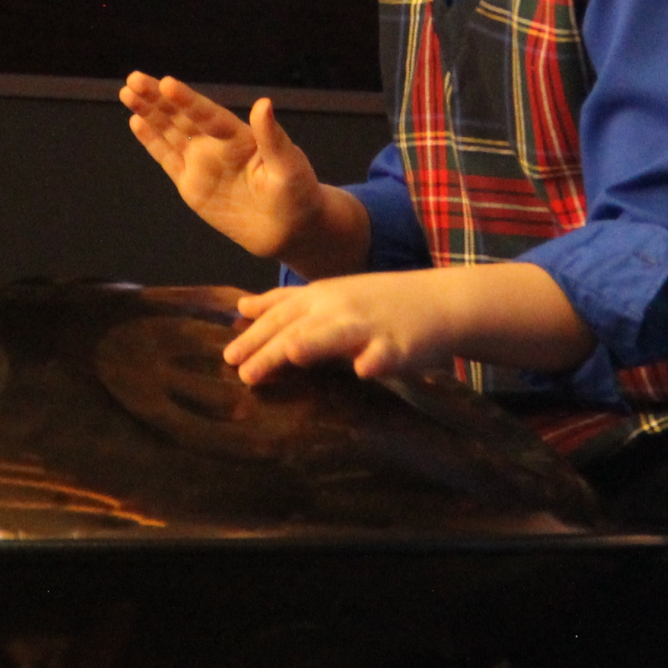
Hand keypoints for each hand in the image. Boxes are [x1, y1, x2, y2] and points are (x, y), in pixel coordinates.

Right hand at [120, 73, 362, 270]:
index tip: (167, 83)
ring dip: (149, 113)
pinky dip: (152, 140)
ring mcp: (202, 162)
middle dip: (157, 98)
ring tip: (127, 92)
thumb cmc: (298, 193)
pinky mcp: (191, 184)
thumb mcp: (289, 165)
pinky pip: (167, 158)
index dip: (187, 100)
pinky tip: (136, 121)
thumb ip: (272, 137)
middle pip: (182, 117)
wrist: (289, 228)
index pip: (208, 114)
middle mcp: (217, 144)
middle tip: (133, 79)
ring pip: (170, 132)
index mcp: (240, 136)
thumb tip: (264, 103)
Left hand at [222, 264, 597, 384]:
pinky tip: (364, 371)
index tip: (227, 357)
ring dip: (315, 343)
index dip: (254, 334)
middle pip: (300, 326)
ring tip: (292, 354)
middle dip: (271, 347)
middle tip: (243, 372)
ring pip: (338, 334)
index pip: (280, 314)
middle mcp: (341, 307)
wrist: (440, 302)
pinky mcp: (399, 345)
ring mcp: (370, 325)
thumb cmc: (378, 303)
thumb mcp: (329, 295)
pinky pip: (386, 355)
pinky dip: (375, 360)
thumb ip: (286, 302)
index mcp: (321, 296)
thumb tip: (242, 306)